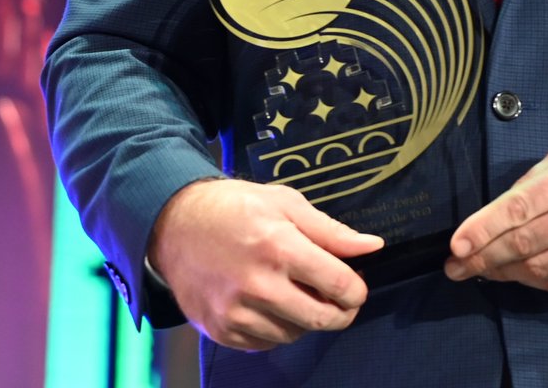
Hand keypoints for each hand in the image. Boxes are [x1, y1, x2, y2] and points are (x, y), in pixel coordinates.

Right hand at [147, 178, 383, 349]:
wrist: (175, 225)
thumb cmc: (235, 208)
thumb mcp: (287, 203)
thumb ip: (331, 230)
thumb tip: (372, 246)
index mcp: (280, 247)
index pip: (338, 284)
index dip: (356, 289)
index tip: (357, 286)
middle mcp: (259, 285)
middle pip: (321, 318)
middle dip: (342, 312)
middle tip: (342, 300)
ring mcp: (237, 312)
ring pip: (295, 333)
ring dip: (308, 319)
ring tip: (302, 294)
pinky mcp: (222, 330)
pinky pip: (266, 343)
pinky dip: (279, 328)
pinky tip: (275, 304)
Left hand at [444, 136, 547, 291]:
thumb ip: (536, 180)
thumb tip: (498, 212)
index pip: (518, 209)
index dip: (482, 230)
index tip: (455, 246)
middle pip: (524, 244)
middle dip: (484, 257)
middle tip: (457, 267)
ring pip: (541, 270)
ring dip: (506, 273)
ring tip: (483, 270)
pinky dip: (536, 282)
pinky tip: (519, 275)